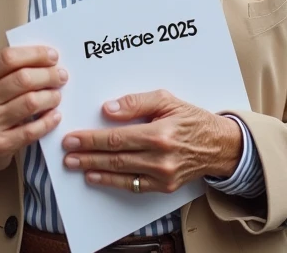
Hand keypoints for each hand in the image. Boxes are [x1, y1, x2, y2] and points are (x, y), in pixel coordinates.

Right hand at [0, 45, 68, 176]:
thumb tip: (48, 60)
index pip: (8, 58)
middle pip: (23, 79)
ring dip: (51, 97)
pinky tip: (55, 116)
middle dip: (48, 75)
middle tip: (61, 76)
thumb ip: (10, 71)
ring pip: (30, 102)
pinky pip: (32, 130)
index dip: (35, 54)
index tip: (53, 56)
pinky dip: (48, 121)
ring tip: (57, 96)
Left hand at [61, 89, 242, 193]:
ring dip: (94, 169)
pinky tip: (96, 177)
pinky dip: (112, 182)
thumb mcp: (167, 100)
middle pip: (115, 157)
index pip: (116, 138)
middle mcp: (161, 158)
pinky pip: (132, 186)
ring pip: (121, 173)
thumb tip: (109, 109)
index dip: (91, 139)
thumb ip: (136, 102)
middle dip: (87, 155)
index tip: (73, 138)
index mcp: (160, 134)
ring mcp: (163, 176)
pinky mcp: (164, 187)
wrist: (218, 145)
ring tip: (75, 165)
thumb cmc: (191, 119)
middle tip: (67, 153)